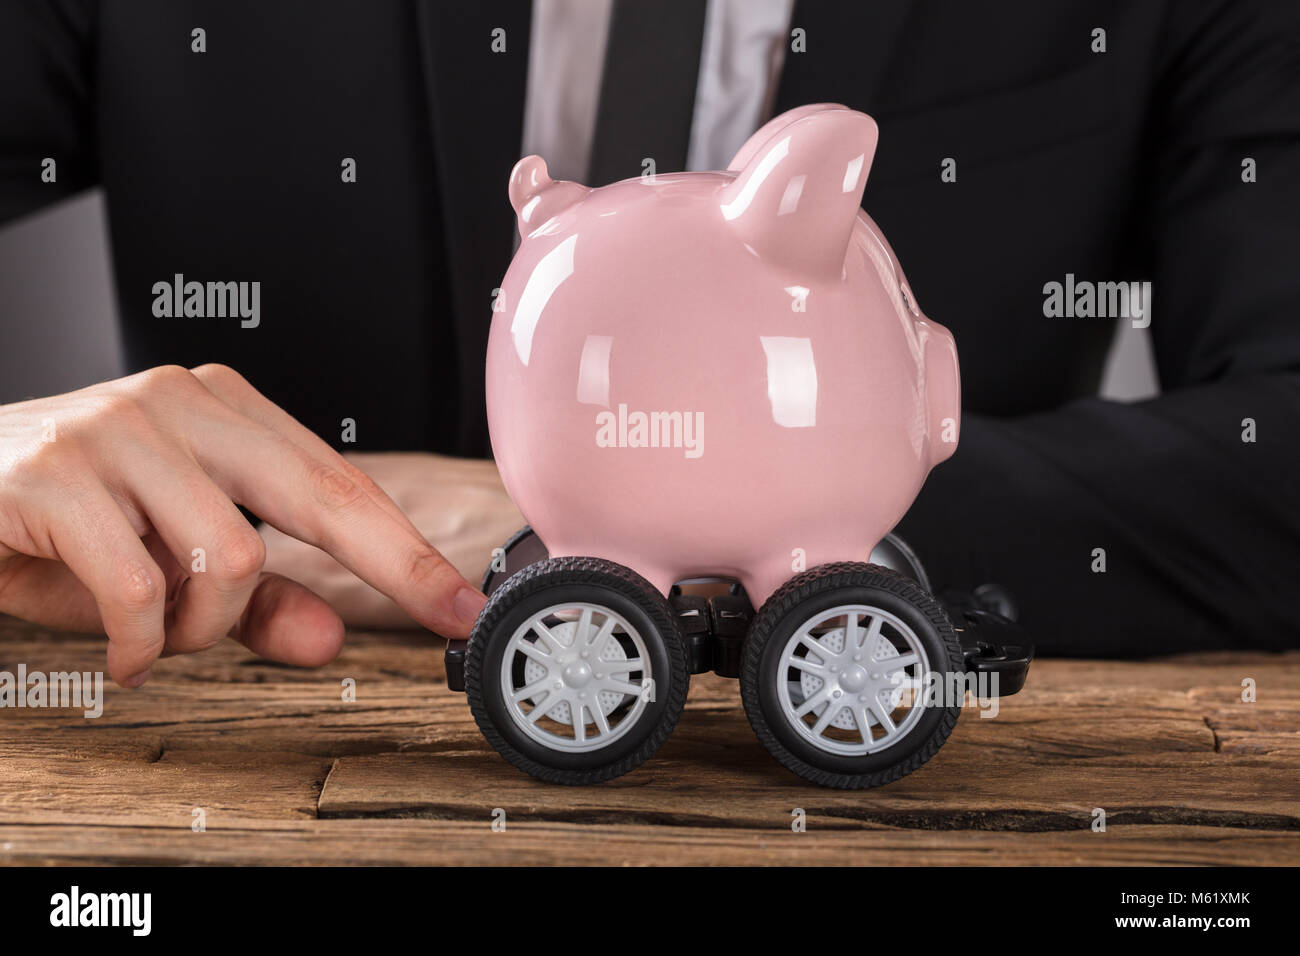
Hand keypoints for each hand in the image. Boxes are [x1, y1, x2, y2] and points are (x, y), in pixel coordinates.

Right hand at [0, 365, 487, 685]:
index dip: (408, 549)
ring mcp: (115, 431)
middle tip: (439, 616)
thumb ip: (255, 599)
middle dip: (394, 567)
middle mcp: (177, 403)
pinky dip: (142, 644)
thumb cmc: (59, 519)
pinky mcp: (54, 475)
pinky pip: (141, 589)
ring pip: (228, 556)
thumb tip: (330, 637)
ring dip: (204, 629)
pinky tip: (123, 650)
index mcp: (221, 408)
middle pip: (317, 494)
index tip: (462, 602)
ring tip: (163, 637)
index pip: (338, 482)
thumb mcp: (170, 562)